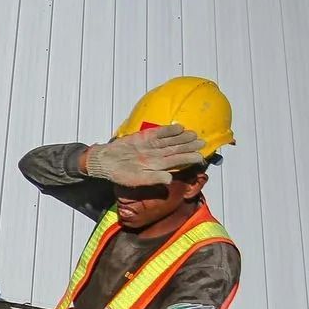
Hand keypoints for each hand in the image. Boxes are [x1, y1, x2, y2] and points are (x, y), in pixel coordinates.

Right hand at [84, 124, 205, 185]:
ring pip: (170, 141)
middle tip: (203, 142)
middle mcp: (157, 155)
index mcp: (157, 166)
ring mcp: (152, 145)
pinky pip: (159, 133)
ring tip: (194, 134)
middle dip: (190, 146)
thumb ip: (153, 179)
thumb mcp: (136, 180)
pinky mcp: (145, 137)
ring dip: (182, 137)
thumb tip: (170, 179)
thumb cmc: (120, 174)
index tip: (201, 156)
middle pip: (176, 150)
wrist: (105, 161)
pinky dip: (169, 130)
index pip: (177, 161)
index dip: (189, 158)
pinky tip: (179, 128)